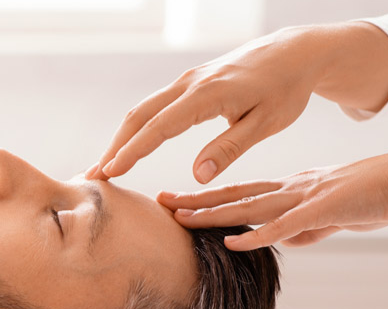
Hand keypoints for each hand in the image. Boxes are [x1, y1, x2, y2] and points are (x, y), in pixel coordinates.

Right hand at [87, 23, 387, 183]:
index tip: (110, 174)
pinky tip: (129, 147)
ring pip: (142, 110)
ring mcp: (187, 81)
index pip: (159, 127)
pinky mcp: (189, 83)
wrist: (295, 52)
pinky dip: (136, 128)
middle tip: (93, 177)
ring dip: (120, 138)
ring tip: (104, 167)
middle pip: (139, 116)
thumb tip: (196, 176)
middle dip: (114, 147)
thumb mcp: (266, 123)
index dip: (132, 152)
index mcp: (207, 94)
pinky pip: (154, 106)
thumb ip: (230, 149)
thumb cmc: (286, 90)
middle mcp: (190, 83)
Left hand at [156, 145, 387, 250]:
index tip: (175, 201)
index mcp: (289, 189)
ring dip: (214, 215)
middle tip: (160, 203)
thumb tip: (280, 241)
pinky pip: (284, 225)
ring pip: (249, 206)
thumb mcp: (328, 215)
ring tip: (181, 219)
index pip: (238, 192)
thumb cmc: (371, 197)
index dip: (206, 197)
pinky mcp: (322, 209)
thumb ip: (302, 228)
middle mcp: (289, 189)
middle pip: (233, 195)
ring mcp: (303, 197)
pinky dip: (258, 235)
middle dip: (195, 201)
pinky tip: (233, 243)